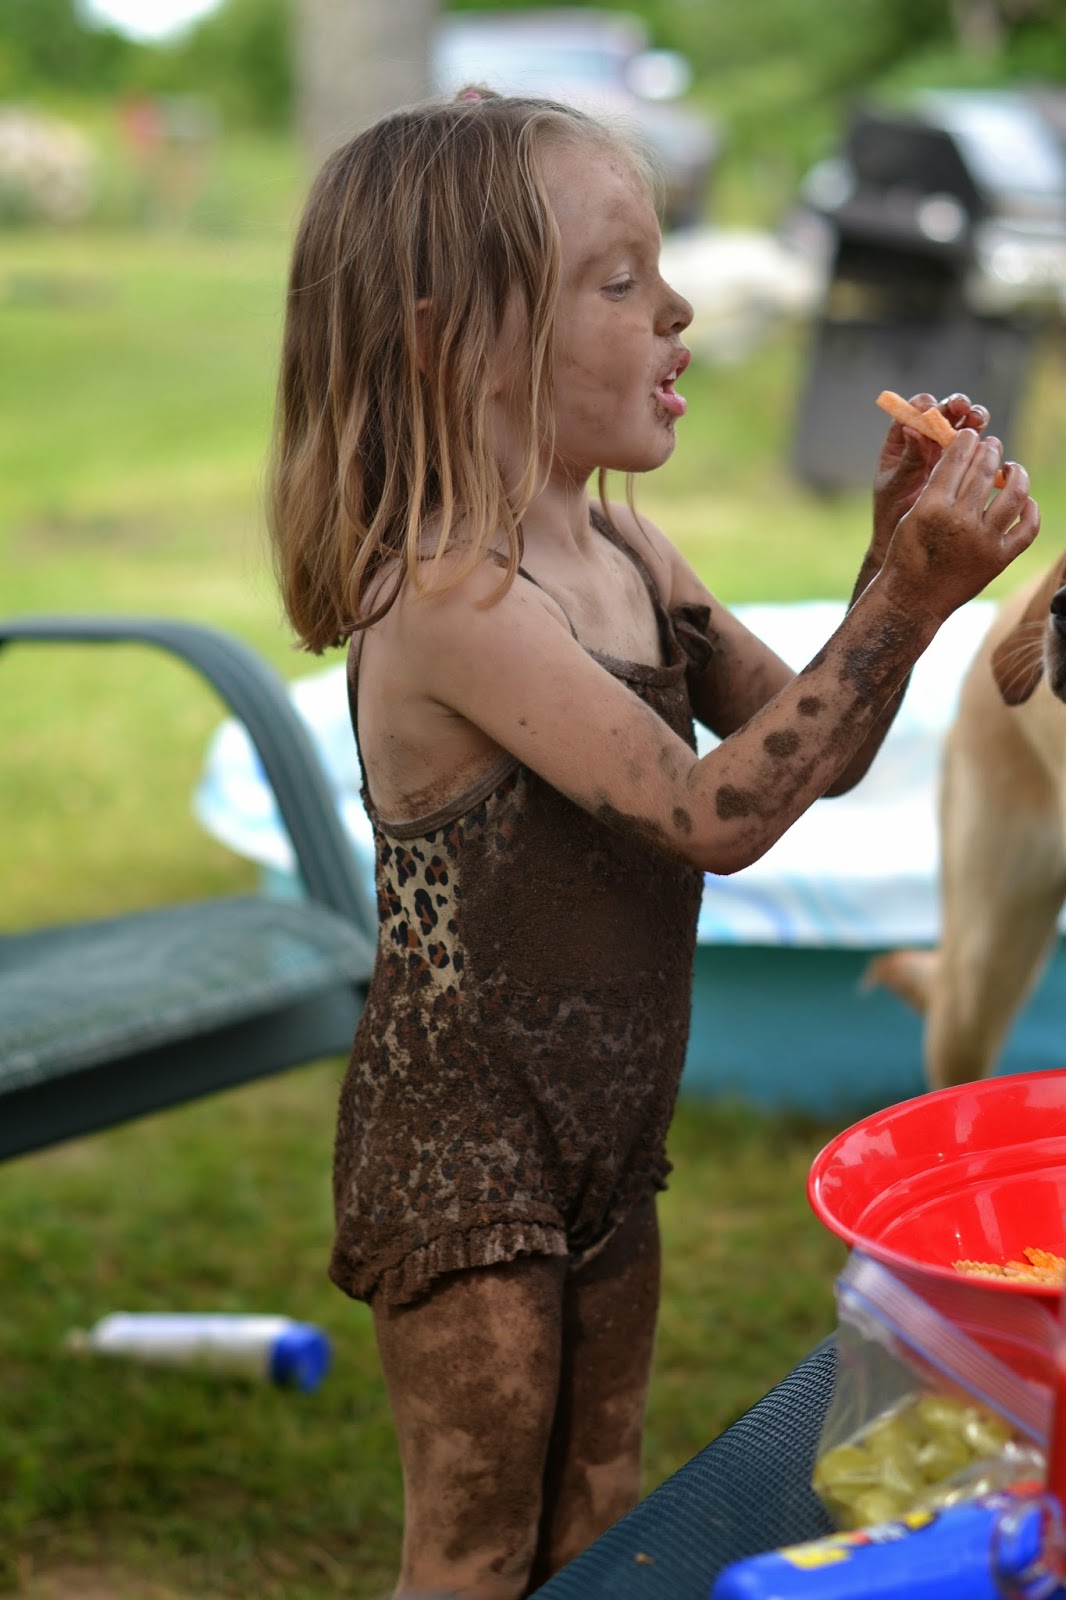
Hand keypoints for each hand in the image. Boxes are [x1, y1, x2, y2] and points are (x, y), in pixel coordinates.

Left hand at [871, 392, 990, 567]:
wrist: (910, 541)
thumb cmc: (892, 513)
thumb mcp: (896, 486)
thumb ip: (907, 460)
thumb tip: (912, 430)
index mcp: (903, 441)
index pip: (914, 411)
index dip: (924, 405)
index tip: (930, 410)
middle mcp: (926, 441)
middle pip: (944, 412)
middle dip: (955, 406)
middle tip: (962, 409)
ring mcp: (947, 451)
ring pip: (964, 425)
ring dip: (974, 418)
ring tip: (978, 421)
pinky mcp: (966, 464)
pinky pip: (977, 448)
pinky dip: (985, 443)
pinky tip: (990, 447)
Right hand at [881, 428, 1039, 624]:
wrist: (913, 600)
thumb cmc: (907, 556)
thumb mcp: (911, 517)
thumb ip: (936, 489)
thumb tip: (960, 459)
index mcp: (932, 507)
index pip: (956, 460)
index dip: (966, 442)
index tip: (971, 435)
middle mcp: (960, 521)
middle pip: (985, 471)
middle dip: (990, 451)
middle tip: (992, 445)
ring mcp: (983, 540)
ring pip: (1013, 494)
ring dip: (1016, 474)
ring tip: (1012, 469)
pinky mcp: (999, 559)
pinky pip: (1027, 528)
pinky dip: (1031, 511)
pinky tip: (1026, 501)